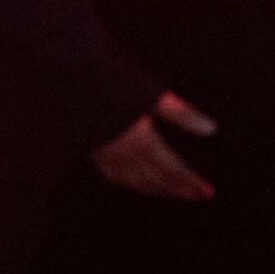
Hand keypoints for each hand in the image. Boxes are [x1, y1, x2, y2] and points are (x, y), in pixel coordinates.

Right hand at [89, 93, 217, 200]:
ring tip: (171, 192)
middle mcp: (123, 152)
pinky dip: (129, 183)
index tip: (207, 192)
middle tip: (197, 195)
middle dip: (178, 189)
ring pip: (134, 181)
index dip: (191, 182)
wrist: (64, 77)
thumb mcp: (150, 94)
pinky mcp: (90, 148)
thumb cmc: (108, 81)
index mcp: (140, 139)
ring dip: (156, 189)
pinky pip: (112, 175)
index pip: (172, 169)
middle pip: (156, 180)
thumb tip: (211, 129)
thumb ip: (180, 112)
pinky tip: (132, 181)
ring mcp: (104, 153)